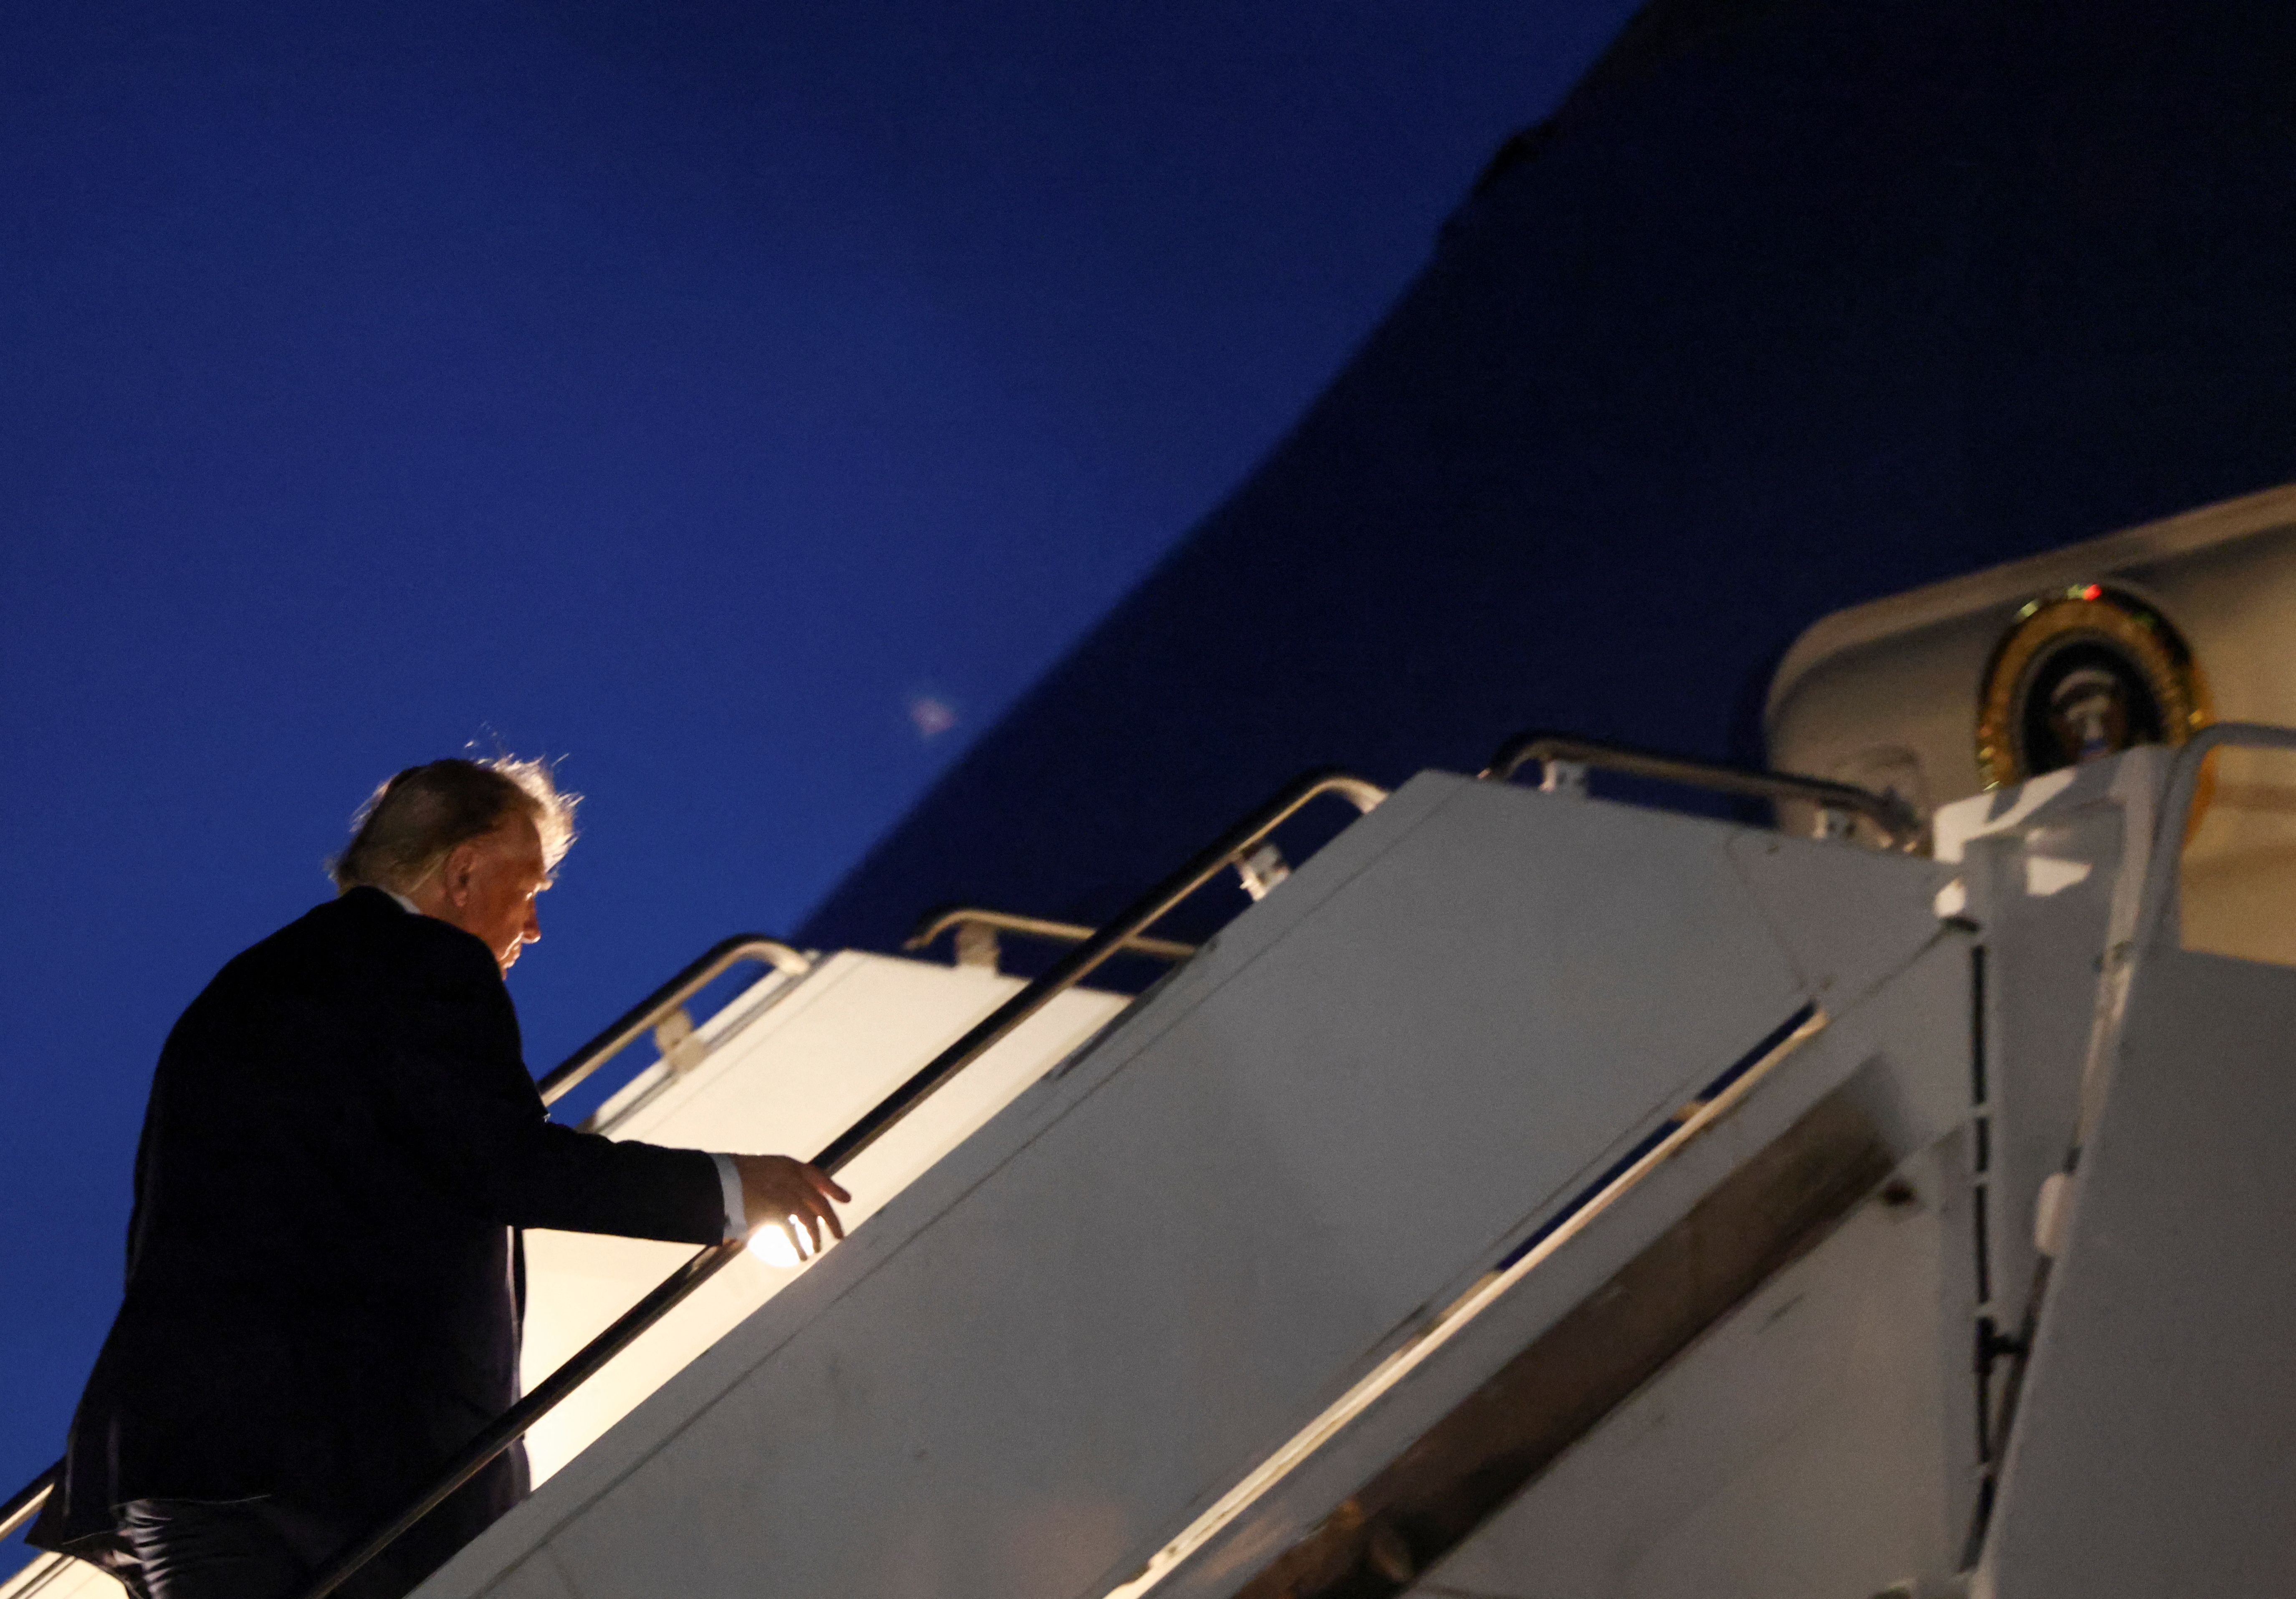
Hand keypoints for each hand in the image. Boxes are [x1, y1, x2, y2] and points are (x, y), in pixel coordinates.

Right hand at [735, 1154, 850, 1259]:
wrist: (712, 1181)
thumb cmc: (724, 1180)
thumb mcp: (750, 1176)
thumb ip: (769, 1187)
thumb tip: (777, 1208)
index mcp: (784, 1164)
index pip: (815, 1174)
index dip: (831, 1187)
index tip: (846, 1199)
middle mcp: (789, 1175)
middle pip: (819, 1200)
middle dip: (831, 1219)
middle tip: (840, 1236)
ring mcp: (784, 1190)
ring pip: (810, 1217)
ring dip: (815, 1236)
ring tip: (816, 1250)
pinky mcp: (776, 1207)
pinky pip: (792, 1230)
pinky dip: (798, 1244)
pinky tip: (801, 1255)